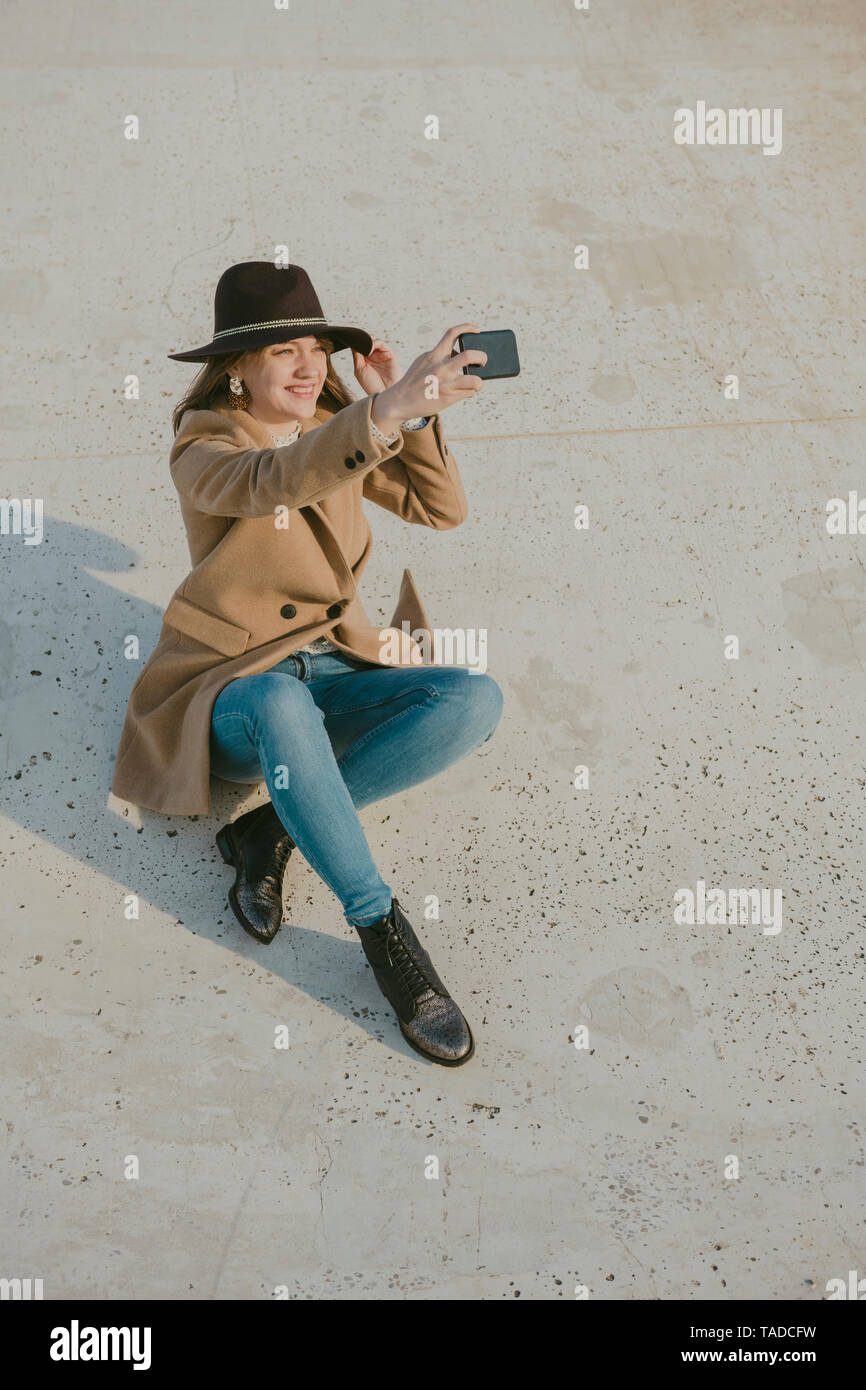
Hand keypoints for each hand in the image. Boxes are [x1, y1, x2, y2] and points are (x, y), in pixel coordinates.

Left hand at [352, 338, 402, 395]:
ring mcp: (381, 354)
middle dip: (361, 339)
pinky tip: (370, 348)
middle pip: (366, 341)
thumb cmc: (372, 386)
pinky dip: (375, 342)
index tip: (348, 339)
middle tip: (355, 340)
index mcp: (364, 360)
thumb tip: (353, 343)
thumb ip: (356, 356)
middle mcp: (373, 356)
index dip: (355, 342)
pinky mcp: (389, 354)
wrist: (384, 394)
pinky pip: (381, 343)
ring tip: (363, 347)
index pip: (359, 346)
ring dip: (367, 340)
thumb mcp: (359, 370)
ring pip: (373, 340)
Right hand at [370, 323, 486, 431]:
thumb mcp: (423, 362)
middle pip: (470, 356)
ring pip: (475, 380)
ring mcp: (446, 383)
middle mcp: (442, 367)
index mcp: (434, 355)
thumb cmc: (414, 381)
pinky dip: (470, 391)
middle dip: (482, 357)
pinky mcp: (449, 398)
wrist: (400, 401)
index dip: (468, 328)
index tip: (478, 331)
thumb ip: (439, 355)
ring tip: (476, 382)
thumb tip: (458, 353)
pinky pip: (469, 393)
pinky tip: (464, 392)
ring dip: (479, 381)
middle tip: (483, 361)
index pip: (452, 333)